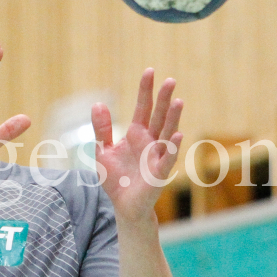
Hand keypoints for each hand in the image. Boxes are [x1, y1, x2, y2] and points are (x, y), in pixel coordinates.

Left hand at [92, 68, 182, 223]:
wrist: (123, 205)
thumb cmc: (116, 179)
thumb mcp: (103, 150)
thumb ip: (102, 129)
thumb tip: (98, 104)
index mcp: (137, 134)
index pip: (143, 108)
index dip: (145, 91)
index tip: (149, 71)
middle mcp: (150, 142)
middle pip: (158, 116)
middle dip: (164, 99)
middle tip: (170, 80)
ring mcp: (157, 156)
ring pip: (167, 133)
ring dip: (173, 117)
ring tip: (178, 100)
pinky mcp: (160, 172)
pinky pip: (168, 157)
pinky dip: (173, 146)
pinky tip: (178, 133)